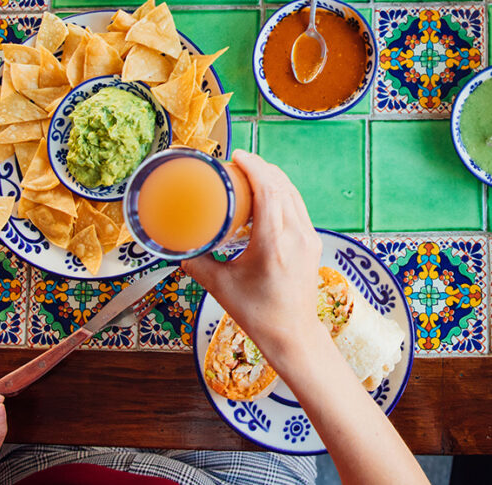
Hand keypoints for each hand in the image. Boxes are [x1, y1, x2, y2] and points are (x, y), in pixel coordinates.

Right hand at [183, 151, 323, 367]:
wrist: (292, 334)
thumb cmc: (257, 313)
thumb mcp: (220, 287)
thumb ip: (196, 263)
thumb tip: (179, 245)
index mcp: (274, 244)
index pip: (269, 191)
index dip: (255, 167)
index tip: (238, 156)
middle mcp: (296, 236)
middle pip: (282, 186)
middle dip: (261, 168)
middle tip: (238, 163)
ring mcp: (308, 238)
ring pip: (293, 194)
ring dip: (273, 179)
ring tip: (251, 173)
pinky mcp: (313, 242)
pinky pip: (299, 207)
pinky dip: (283, 194)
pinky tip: (268, 195)